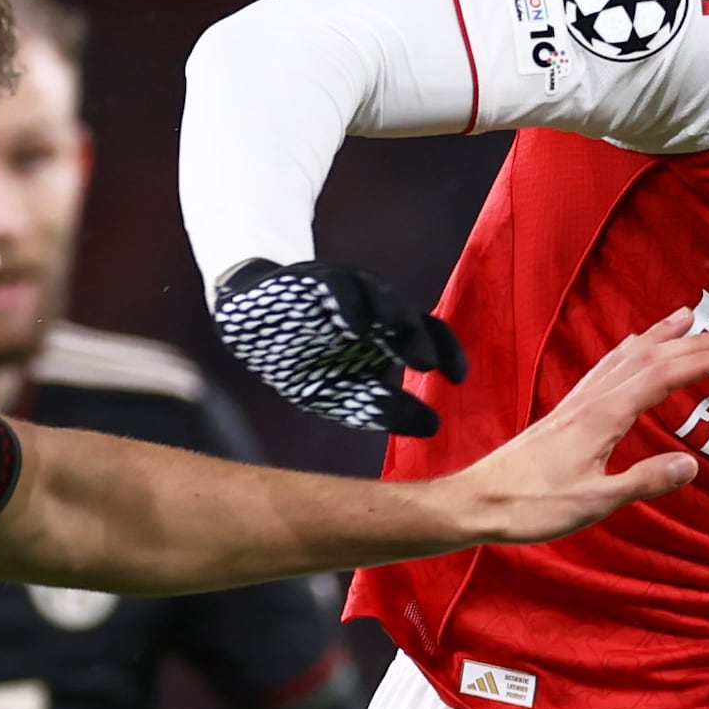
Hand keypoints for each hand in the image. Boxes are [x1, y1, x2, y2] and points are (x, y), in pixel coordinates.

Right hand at [214, 260, 467, 436]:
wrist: (250, 322)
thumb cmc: (303, 360)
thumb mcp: (341, 393)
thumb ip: (383, 407)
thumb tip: (433, 427)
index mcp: (387, 334)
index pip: (428, 335)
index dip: (447, 353)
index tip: (458, 379)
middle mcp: (374, 308)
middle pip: (407, 317)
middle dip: (418, 340)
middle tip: (426, 366)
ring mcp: (346, 291)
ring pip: (377, 296)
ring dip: (389, 317)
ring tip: (396, 340)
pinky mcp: (314, 281)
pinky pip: (334, 289)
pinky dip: (346, 308)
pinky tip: (353, 328)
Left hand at [427, 316, 708, 547]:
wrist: (478, 501)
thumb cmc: (532, 506)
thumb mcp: (594, 501)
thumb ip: (643, 481)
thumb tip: (692, 465)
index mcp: (603, 417)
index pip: (661, 377)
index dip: (699, 361)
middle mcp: (591, 401)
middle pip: (648, 359)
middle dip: (691, 343)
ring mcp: (576, 403)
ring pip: (625, 356)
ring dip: (660, 336)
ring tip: (685, 318)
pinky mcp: (565, 412)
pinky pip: (605, 368)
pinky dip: (629, 351)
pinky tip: (631, 349)